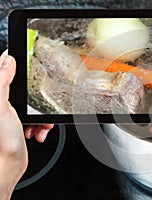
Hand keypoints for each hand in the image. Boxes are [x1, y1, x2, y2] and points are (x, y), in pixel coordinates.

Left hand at [0, 50, 52, 198]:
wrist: (7, 165)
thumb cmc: (2, 143)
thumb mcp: (3, 110)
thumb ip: (2, 83)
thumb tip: (7, 61)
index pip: (4, 70)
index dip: (15, 62)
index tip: (28, 56)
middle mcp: (3, 103)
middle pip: (25, 89)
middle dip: (36, 99)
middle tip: (37, 107)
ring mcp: (13, 112)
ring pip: (34, 103)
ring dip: (41, 115)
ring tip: (37, 126)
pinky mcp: (21, 121)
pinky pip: (38, 117)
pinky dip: (41, 124)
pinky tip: (37, 131)